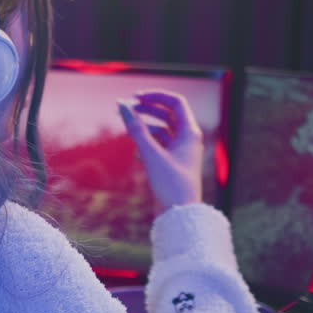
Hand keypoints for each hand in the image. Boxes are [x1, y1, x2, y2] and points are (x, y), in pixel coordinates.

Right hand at [118, 90, 203, 211]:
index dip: (155, 96)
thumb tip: (123, 105)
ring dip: (146, 128)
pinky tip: (136, 153)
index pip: (175, 103)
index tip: (135, 97)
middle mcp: (188, 140)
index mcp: (190, 133)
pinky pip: (160, 147)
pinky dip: (148, 144)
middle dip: (147, 110)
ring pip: (163, 131)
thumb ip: (136, 128)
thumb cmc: (171, 184)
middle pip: (168, 115)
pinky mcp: (174, 165)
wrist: (179, 215)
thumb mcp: (151, 154)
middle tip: (126, 109)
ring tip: (128, 129)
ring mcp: (182, 153)